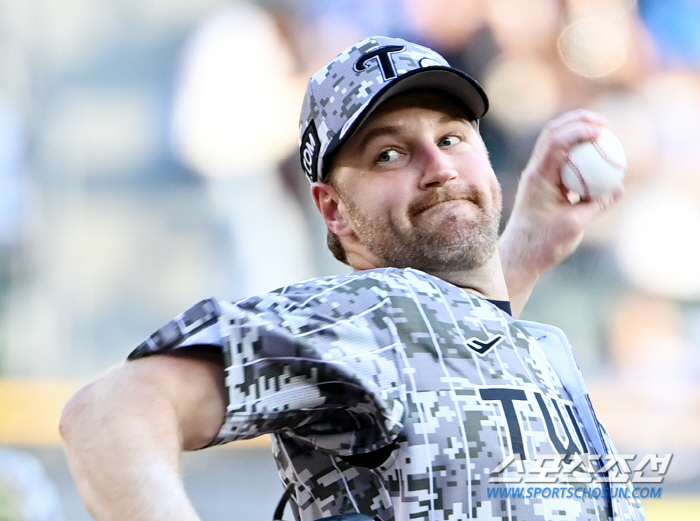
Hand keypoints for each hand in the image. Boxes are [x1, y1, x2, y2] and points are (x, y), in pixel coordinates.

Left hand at [498, 109, 623, 315]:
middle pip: (553, 133)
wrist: (520, 254)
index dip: (580, 129)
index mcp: (539, 176)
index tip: (603, 129)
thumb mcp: (576, 224)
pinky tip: (595, 158)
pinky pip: (560, 161)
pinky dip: (576, 154)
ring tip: (600, 133)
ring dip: (575, 133)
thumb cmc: (544, 242)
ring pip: (554, 144)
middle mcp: (535, 171)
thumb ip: (597, 204)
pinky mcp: (541, 184)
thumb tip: (619, 188)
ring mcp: (537, 176)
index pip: (557, 142)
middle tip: (604, 122)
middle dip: (577, 121)